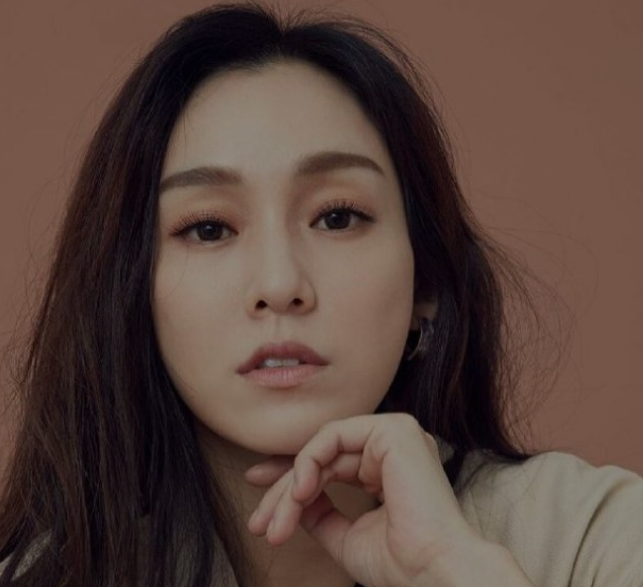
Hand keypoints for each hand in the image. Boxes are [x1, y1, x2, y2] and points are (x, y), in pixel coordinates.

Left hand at [244, 413, 484, 586]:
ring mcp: (395, 434)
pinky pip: (332, 436)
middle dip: (283, 490)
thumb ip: (321, 512)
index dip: (291, 480)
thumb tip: (294, 500)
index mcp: (388, 467)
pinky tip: (299, 493)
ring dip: (291, 486)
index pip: (330, 464)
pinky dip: (309, 463)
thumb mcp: (346, 535)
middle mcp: (393, 446)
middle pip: (322, 458)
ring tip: (275, 523)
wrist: (432, 574)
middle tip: (258, 522)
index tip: (263, 508)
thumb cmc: (401, 563)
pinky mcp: (393, 431)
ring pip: (322, 449)